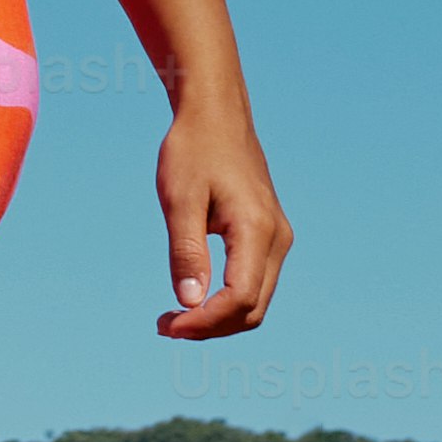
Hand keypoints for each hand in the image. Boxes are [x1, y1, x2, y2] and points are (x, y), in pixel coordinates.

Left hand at [153, 106, 291, 338]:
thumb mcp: (179, 200)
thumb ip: (186, 253)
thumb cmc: (193, 150)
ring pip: (257, 301)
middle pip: (253, 309)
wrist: (215, 114)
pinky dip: (226, 301)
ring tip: (174, 317)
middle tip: (164, 325)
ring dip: (218, 318)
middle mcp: (277, 238)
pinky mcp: (268, 235)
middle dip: (210, 327)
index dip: (204, 321)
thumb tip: (189, 302)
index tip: (166, 324)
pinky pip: (254, 282)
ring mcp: (277, 237)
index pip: (240, 299)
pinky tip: (193, 297)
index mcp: (256, 229)